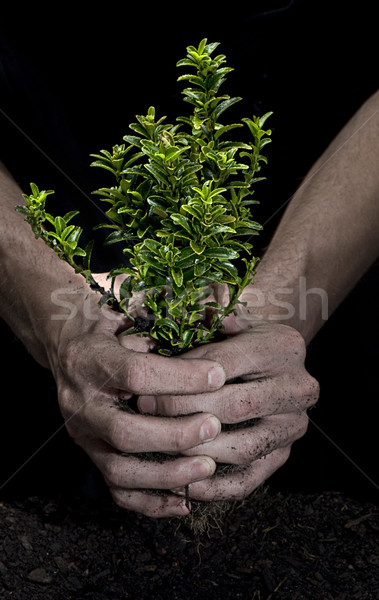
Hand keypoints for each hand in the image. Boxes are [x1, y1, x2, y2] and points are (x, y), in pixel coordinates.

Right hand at [46, 285, 225, 517]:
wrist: (69, 346)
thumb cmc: (108, 327)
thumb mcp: (128, 311)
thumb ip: (162, 315)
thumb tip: (217, 307)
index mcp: (89, 359)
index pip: (136, 374)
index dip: (181, 377)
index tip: (220, 374)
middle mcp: (80, 402)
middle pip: (124, 431)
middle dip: (175, 433)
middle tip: (215, 425)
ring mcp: (82, 434)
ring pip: (119, 468)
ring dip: (168, 473)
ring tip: (208, 465)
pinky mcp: (90, 455)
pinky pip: (117, 490)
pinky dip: (152, 502)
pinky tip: (186, 500)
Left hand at [139, 318, 318, 501]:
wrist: (276, 365)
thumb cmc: (241, 341)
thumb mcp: (229, 323)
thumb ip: (203, 327)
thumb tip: (161, 340)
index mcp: (283, 347)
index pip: (224, 364)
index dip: (182, 377)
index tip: (148, 387)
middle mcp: (298, 388)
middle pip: (235, 406)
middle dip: (184, 412)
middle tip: (148, 413)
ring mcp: (294, 426)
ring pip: (242, 447)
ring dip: (196, 451)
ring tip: (160, 445)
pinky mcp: (283, 456)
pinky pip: (247, 480)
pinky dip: (214, 488)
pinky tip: (183, 483)